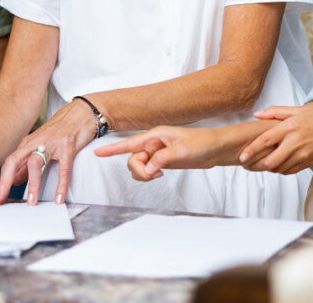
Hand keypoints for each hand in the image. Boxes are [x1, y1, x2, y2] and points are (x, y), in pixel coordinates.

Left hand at [0, 98, 96, 205]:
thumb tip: (14, 180)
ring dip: (33, 184)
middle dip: (5, 181)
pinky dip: (61, 184)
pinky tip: (59, 197)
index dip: (1, 180)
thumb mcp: (40, 145)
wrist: (80, 113)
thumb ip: (27, 164)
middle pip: (15, 161)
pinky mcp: (67, 146)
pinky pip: (63, 168)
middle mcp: (36, 142)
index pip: (9, 162)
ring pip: (36, 163)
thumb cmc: (60, 130)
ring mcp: (52, 143)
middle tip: (0, 200)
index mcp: (28, 143)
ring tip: (32, 202)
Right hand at [95, 126, 225, 180]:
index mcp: (155, 135)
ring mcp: (156, 152)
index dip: (112, 149)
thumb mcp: (182, 151)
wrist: (215, 149)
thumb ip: (162, 159)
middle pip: (132, 160)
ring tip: (160, 175)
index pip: (129, 143)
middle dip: (139, 171)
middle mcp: (153, 143)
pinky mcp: (161, 161)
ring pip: (138, 166)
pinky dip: (149, 176)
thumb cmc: (202, 143)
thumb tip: (148, 169)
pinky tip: (160, 174)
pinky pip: (147, 170)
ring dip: (144, 175)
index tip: (97, 152)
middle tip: (155, 175)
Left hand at [239, 102, 312, 174]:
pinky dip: (280, 170)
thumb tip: (257, 114)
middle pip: (270, 161)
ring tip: (258, 164)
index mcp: (291, 127)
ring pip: (279, 169)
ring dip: (267, 169)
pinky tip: (276, 165)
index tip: (241, 156)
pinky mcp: (308, 163)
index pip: (265, 140)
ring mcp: (303, 155)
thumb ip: (276, 112)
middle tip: (247, 164)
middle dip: (256, 165)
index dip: (251, 150)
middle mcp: (295, 143)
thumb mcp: (299, 109)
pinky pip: (289, 171)